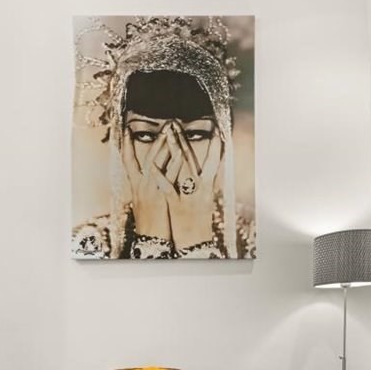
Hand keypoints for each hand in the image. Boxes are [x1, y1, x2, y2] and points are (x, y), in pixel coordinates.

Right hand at [121, 128, 172, 240]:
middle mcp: (141, 186)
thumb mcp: (142, 205)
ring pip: (156, 162)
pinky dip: (175, 163)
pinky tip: (182, 153)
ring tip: (173, 131)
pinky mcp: (161, 196)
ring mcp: (150, 190)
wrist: (150, 240)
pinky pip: (169, 176)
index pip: (127, 161)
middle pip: (146, 157)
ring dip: (165, 145)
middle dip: (156, 140)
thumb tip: (149, 179)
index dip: (125, 145)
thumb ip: (145, 190)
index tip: (126, 130)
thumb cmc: (148, 225)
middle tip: (165, 125)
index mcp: (135, 187)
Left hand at [162, 122, 221, 250]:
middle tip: (176, 123)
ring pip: (182, 168)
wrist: (196, 246)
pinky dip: (162, 178)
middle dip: (183, 140)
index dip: (216, 146)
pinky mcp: (176, 206)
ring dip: (175, 149)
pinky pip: (168, 189)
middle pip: (193, 160)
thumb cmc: (199, 225)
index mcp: (207, 188)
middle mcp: (200, 190)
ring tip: (168, 133)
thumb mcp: (206, 203)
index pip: (214, 162)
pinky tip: (154, 167)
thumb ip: (206, 186)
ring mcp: (188, 197)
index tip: (216, 130)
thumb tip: (208, 172)